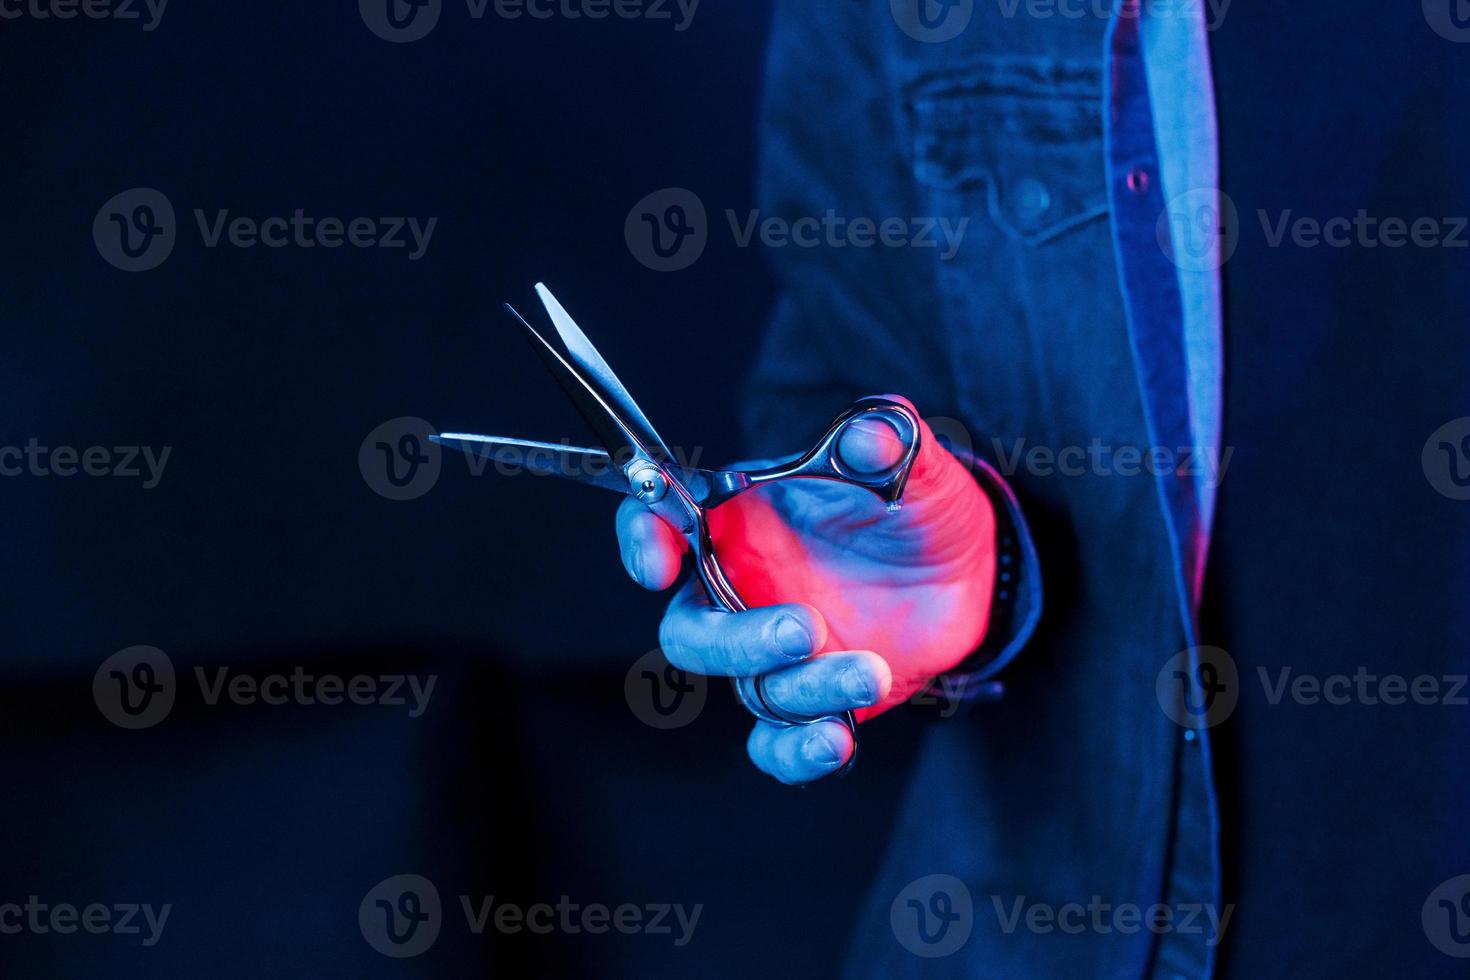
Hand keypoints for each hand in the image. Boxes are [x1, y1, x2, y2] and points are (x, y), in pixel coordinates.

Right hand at [616, 396, 994, 783]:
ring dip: (803, 691)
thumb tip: (870, 436)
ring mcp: (772, 651)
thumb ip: (889, 442)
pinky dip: (797, 753)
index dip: (642, 538)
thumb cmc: (918, 505)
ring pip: (747, 690)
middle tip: (805, 629)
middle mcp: (742, 588)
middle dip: (738, 641)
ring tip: (872, 671)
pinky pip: (777, 744)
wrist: (970, 571)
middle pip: (691, 632)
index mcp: (743, 518)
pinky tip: (839, 742)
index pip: (661, 518)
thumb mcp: (914, 463)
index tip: (659, 563)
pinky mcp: (810, 700)